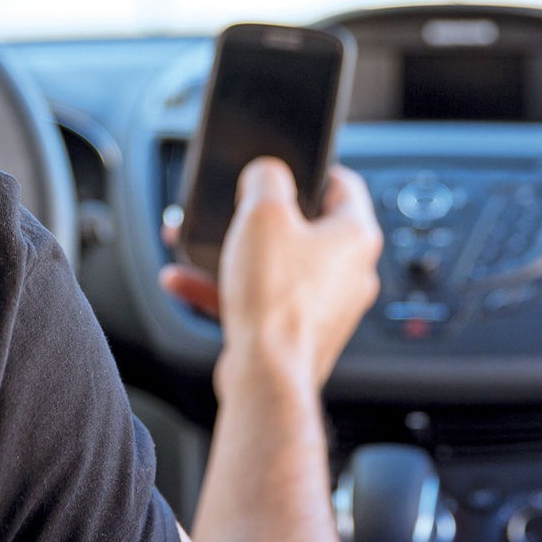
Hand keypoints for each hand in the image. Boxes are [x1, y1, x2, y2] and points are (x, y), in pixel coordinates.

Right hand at [161, 159, 382, 393]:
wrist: (266, 374)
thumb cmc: (276, 300)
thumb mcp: (263, 213)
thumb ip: (266, 178)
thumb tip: (266, 173)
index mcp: (355, 236)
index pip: (344, 185)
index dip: (313, 169)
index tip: (289, 167)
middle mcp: (348, 273)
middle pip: (304, 227)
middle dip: (258, 217)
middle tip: (235, 210)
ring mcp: (324, 306)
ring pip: (275, 265)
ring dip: (233, 253)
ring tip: (195, 247)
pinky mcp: (297, 332)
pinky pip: (259, 299)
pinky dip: (225, 288)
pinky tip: (186, 282)